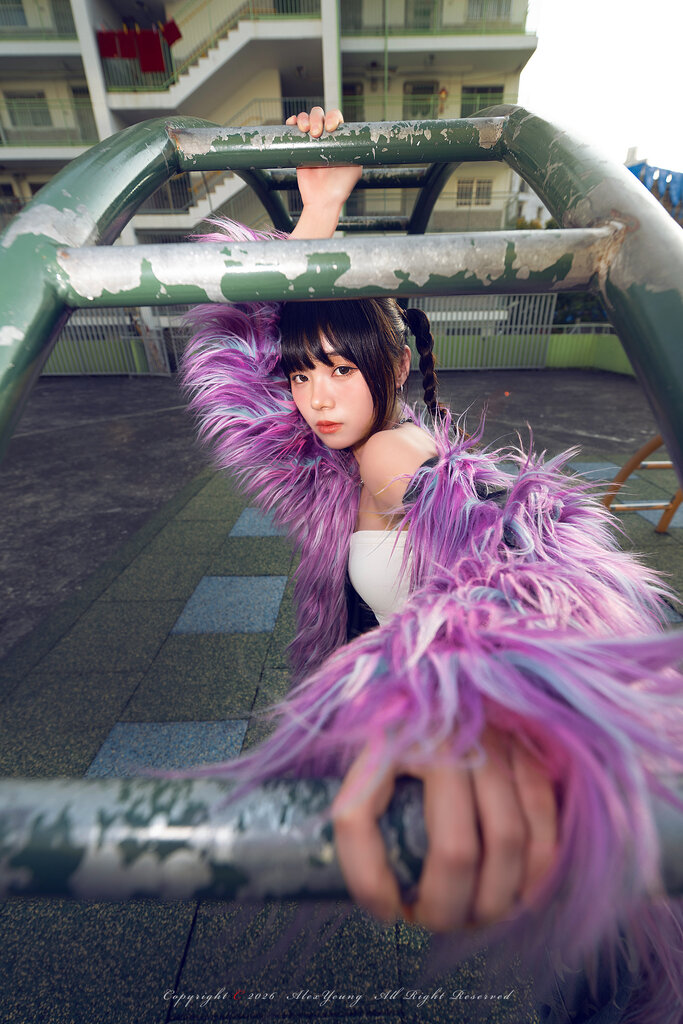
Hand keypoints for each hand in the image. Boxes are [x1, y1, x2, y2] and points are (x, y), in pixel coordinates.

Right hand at [286, 106, 361, 237]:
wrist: (322, 200)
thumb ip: (356, 152)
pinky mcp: (298, 148)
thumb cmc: (340, 187)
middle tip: (317, 133)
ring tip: (304, 130)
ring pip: (306, 118)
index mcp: (339, 139)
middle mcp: (325, 137)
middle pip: (320, 114)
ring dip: (304, 119)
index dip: (333, 117)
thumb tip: (358, 138)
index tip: (331, 127)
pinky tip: (292, 124)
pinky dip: (292, 122)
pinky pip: (293, 129)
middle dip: (317, 118)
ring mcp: (311, 141)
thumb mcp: (355, 168)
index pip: (336, 118)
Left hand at [331, 727, 557, 931]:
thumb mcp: (367, 767)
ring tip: (476, 916)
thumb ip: (358, 822)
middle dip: (450, 907)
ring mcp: (495, 741)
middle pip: (458, 851)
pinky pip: (545, 821)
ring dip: (497, 899)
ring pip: (510, 842)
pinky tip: (518, 891)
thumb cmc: (404, 740)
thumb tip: (384, 901)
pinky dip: (537, 870)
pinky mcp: (531, 749)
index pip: (379, 824)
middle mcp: (447, 738)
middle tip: (437, 922)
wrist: (447, 682)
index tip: (388, 910)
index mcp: (394, 742)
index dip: (382, 884)